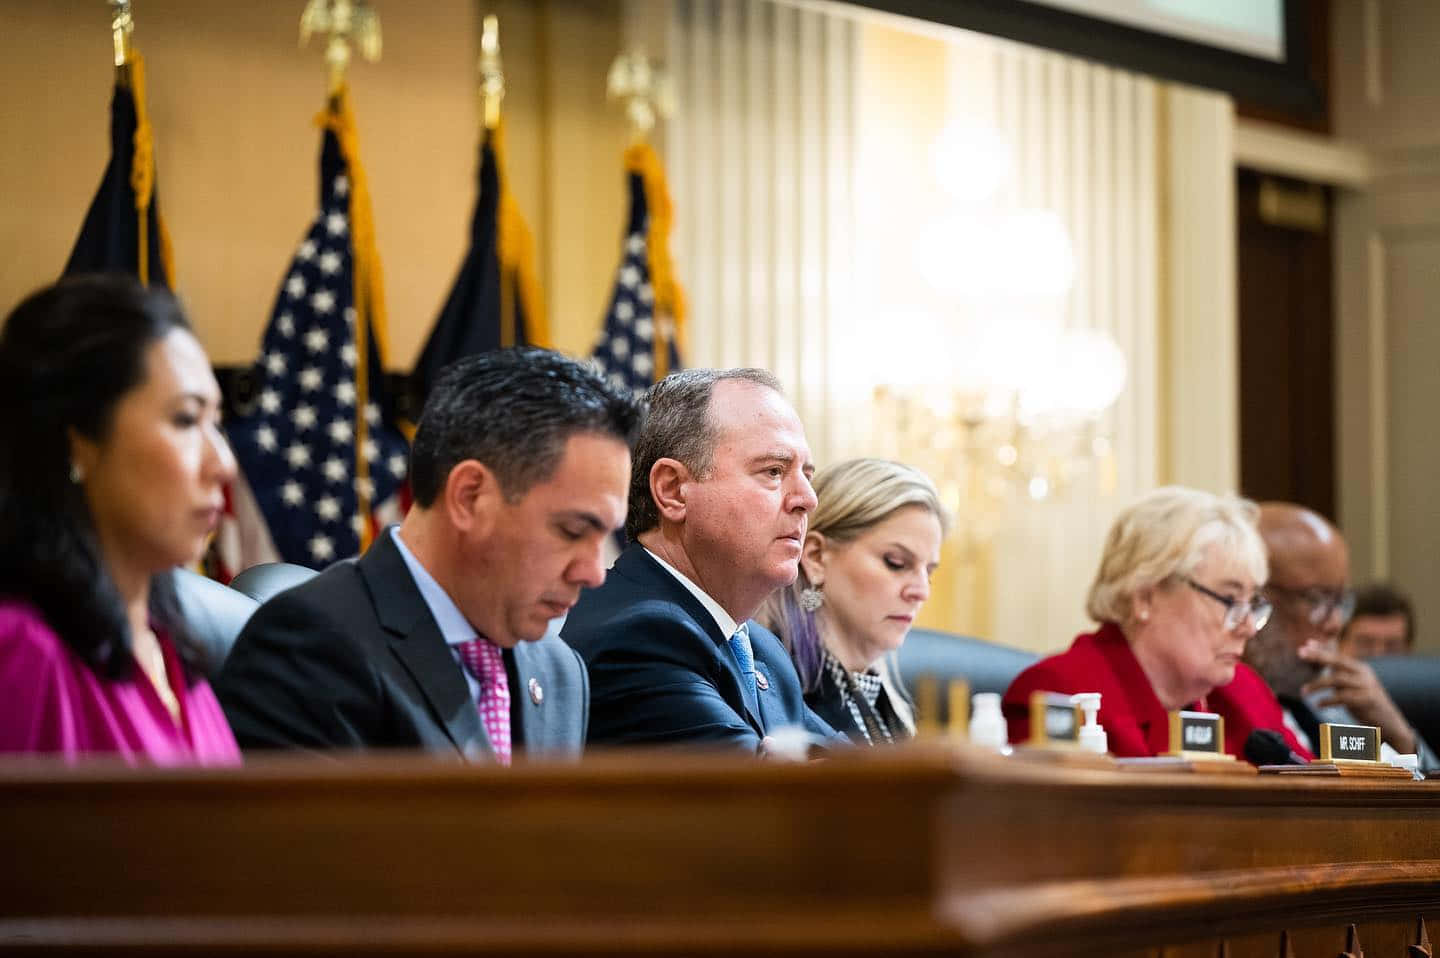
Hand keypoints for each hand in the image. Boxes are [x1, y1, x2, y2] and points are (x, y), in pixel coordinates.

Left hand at [1299, 640, 1415, 753]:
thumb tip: (1319, 662)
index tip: (1305, 645)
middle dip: (1318, 656)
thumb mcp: (1351, 686)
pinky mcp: (1368, 700)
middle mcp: (1364, 674)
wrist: (1388, 722)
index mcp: (1360, 668)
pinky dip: (1328, 700)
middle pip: (1338, 661)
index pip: (1338, 655)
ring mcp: (1367, 686)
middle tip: (1300, 654)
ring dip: (1317, 685)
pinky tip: (1318, 704)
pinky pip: (1343, 697)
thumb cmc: (1364, 702)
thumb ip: (1338, 674)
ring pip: (1337, 679)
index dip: (1322, 649)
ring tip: (1303, 691)